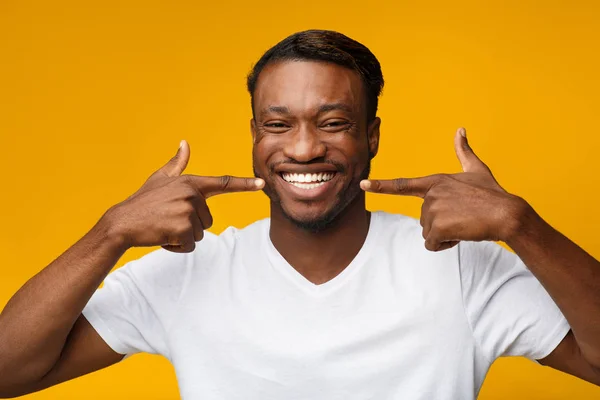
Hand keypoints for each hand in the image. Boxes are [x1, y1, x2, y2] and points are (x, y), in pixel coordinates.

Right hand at [103, 140, 263, 252]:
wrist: (121, 223)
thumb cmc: (142, 202)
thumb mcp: (160, 179)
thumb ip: (176, 164)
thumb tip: (185, 143)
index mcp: (190, 183)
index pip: (223, 183)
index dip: (244, 184)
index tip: (261, 184)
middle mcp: (192, 195)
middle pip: (208, 220)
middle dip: (190, 225)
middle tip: (168, 219)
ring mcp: (188, 211)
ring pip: (200, 233)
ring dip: (183, 236)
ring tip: (164, 226)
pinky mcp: (183, 229)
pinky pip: (190, 245)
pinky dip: (176, 246)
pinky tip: (162, 237)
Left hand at [361, 128, 526, 250]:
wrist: (507, 213)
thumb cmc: (493, 194)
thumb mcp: (477, 170)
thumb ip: (464, 151)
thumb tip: (460, 129)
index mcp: (435, 181)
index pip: (402, 185)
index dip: (381, 185)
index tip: (362, 185)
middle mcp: (431, 194)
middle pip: (424, 220)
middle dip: (442, 224)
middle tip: (463, 217)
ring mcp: (433, 209)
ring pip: (428, 233)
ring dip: (445, 235)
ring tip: (465, 224)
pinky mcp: (437, 226)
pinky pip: (432, 244)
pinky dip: (445, 245)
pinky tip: (461, 234)